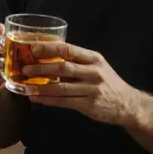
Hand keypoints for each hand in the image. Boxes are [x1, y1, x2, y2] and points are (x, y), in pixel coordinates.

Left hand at [22, 43, 141, 125]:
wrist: (127, 104)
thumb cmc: (107, 82)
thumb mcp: (97, 66)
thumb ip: (77, 61)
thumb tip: (47, 57)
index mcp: (94, 59)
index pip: (69, 50)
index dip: (50, 48)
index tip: (33, 48)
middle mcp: (94, 72)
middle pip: (63, 68)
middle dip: (41, 68)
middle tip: (25, 69)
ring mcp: (92, 90)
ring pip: (61, 87)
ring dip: (41, 87)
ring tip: (26, 86)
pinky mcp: (89, 105)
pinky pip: (64, 102)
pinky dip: (48, 100)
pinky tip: (37, 98)